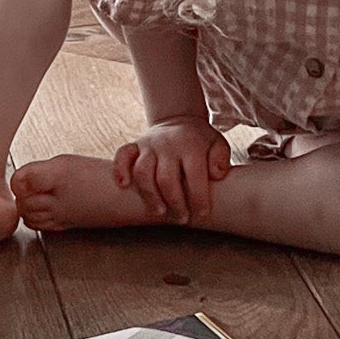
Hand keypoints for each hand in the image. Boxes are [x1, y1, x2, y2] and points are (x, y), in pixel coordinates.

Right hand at [114, 118, 230, 222]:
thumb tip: (216, 175)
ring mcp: (149, 145)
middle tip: (182, 218)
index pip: (194, 176)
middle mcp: (167, 144)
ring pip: (143, 172)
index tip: (202, 214)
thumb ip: (220, 158)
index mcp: (191, 145)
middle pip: (166, 179)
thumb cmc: (200, 141)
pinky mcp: (134, 145)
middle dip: (175, 203)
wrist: (178, 120)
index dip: (198, 198)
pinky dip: (119, 170)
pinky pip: (122, 155)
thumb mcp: (218, 144)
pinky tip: (124, 185)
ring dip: (150, 195)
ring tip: (160, 212)